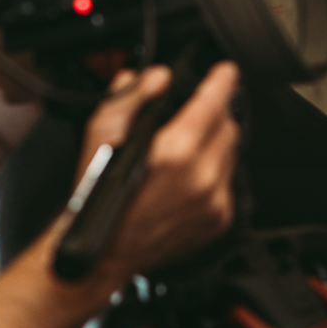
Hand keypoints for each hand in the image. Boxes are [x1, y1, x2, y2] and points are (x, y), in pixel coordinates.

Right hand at [80, 62, 239, 276]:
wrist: (99, 256)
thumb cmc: (95, 197)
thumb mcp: (100, 136)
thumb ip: (131, 97)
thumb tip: (158, 77)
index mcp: (176, 152)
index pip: (215, 101)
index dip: (221, 80)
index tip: (225, 71)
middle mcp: (202, 177)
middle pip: (227, 126)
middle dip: (213, 115)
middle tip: (192, 116)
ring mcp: (214, 201)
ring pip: (231, 154)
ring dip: (214, 145)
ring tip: (183, 152)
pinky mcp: (219, 219)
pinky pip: (228, 182)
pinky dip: (213, 174)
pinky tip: (186, 179)